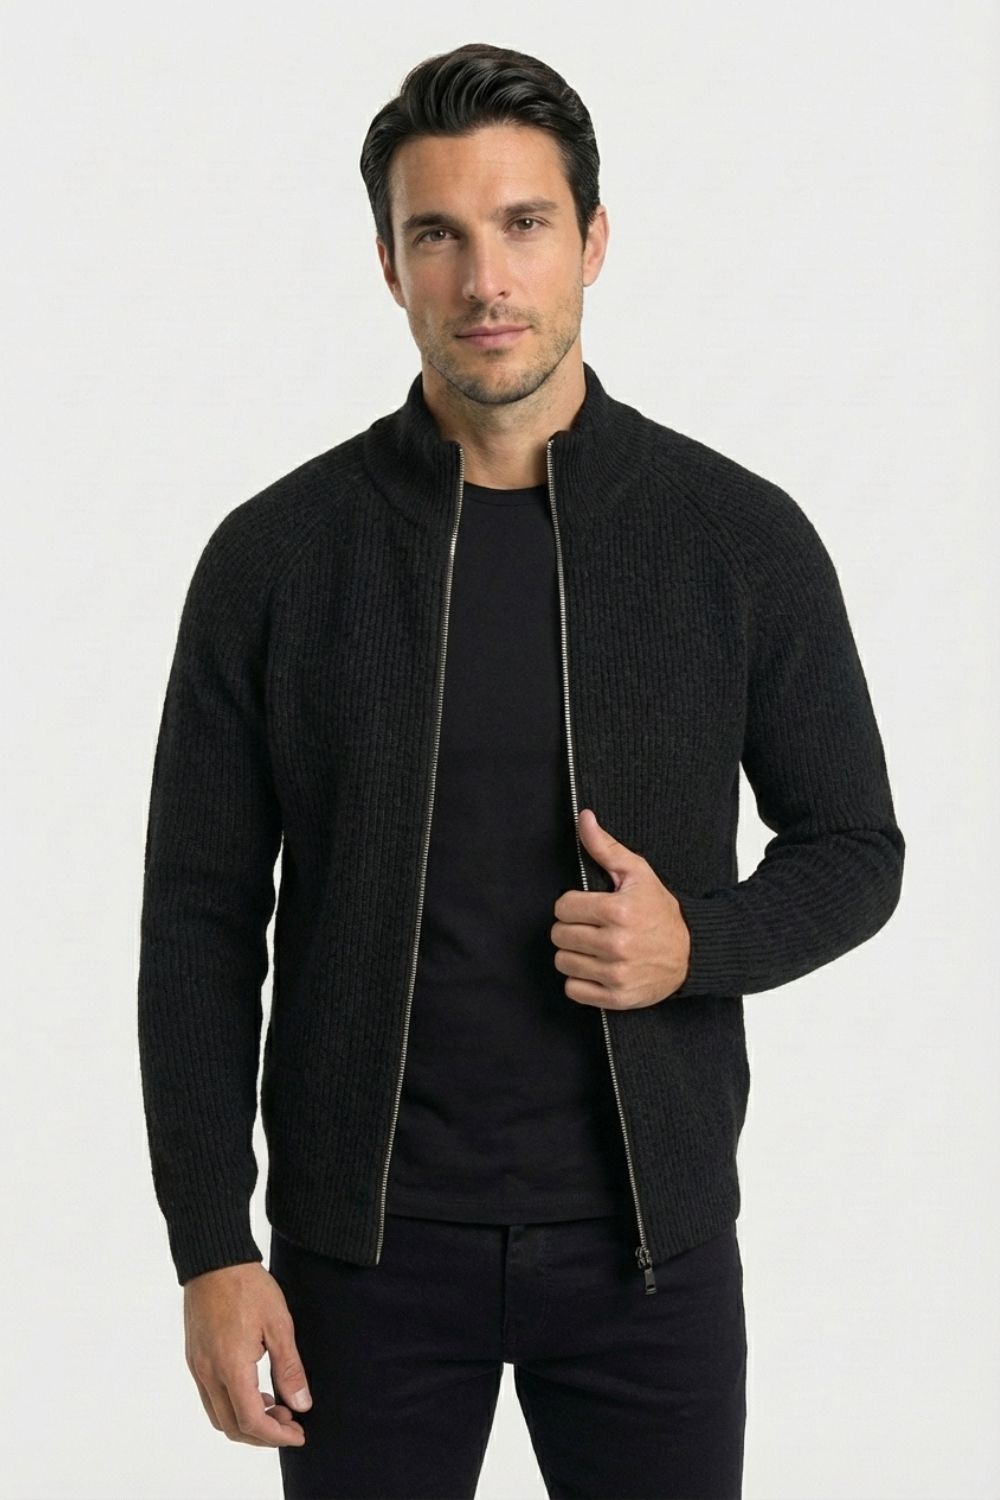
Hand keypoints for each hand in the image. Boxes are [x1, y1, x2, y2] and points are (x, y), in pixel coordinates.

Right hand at [183, 1260, 311, 1447]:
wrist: (214, 1261)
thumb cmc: (248, 1287)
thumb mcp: (279, 1324)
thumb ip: (289, 1368)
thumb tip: (301, 1404)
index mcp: (231, 1367)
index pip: (251, 1421)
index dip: (277, 1436)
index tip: (299, 1434)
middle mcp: (209, 1374)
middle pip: (232, 1427)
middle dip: (263, 1435)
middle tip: (290, 1422)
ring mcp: (198, 1367)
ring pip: (219, 1416)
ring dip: (246, 1422)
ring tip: (275, 1406)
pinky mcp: (194, 1359)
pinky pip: (211, 1398)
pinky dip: (233, 1406)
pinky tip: (254, 1390)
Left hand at [551, 808, 690, 1009]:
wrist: (692, 952)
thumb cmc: (661, 910)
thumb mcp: (637, 873)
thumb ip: (605, 847)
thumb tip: (583, 818)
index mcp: (618, 911)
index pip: (563, 907)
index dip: (572, 904)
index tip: (588, 907)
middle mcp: (616, 944)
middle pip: (559, 935)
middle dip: (572, 928)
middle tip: (592, 927)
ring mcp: (616, 974)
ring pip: (563, 962)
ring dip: (574, 954)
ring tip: (594, 947)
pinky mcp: (617, 997)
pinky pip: (573, 990)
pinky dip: (580, 981)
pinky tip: (596, 968)